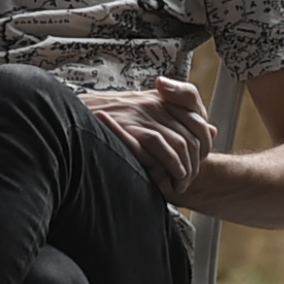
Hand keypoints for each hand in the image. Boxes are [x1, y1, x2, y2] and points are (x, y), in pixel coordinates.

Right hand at [84, 79, 212, 196]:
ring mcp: (142, 114)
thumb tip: (212, 130)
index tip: (197, 161)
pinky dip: (171, 166)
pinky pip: (162, 145)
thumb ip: (180, 120)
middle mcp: (154, 103)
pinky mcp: (131, 127)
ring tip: (179, 185)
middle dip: (196, 162)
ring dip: (184, 170)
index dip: (204, 143)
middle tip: (187, 180)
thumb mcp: (147, 117)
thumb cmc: (106, 124)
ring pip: (181, 142)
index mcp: (159, 98)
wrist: (71, 120)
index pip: (198, 118)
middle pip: (194, 133)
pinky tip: (169, 181)